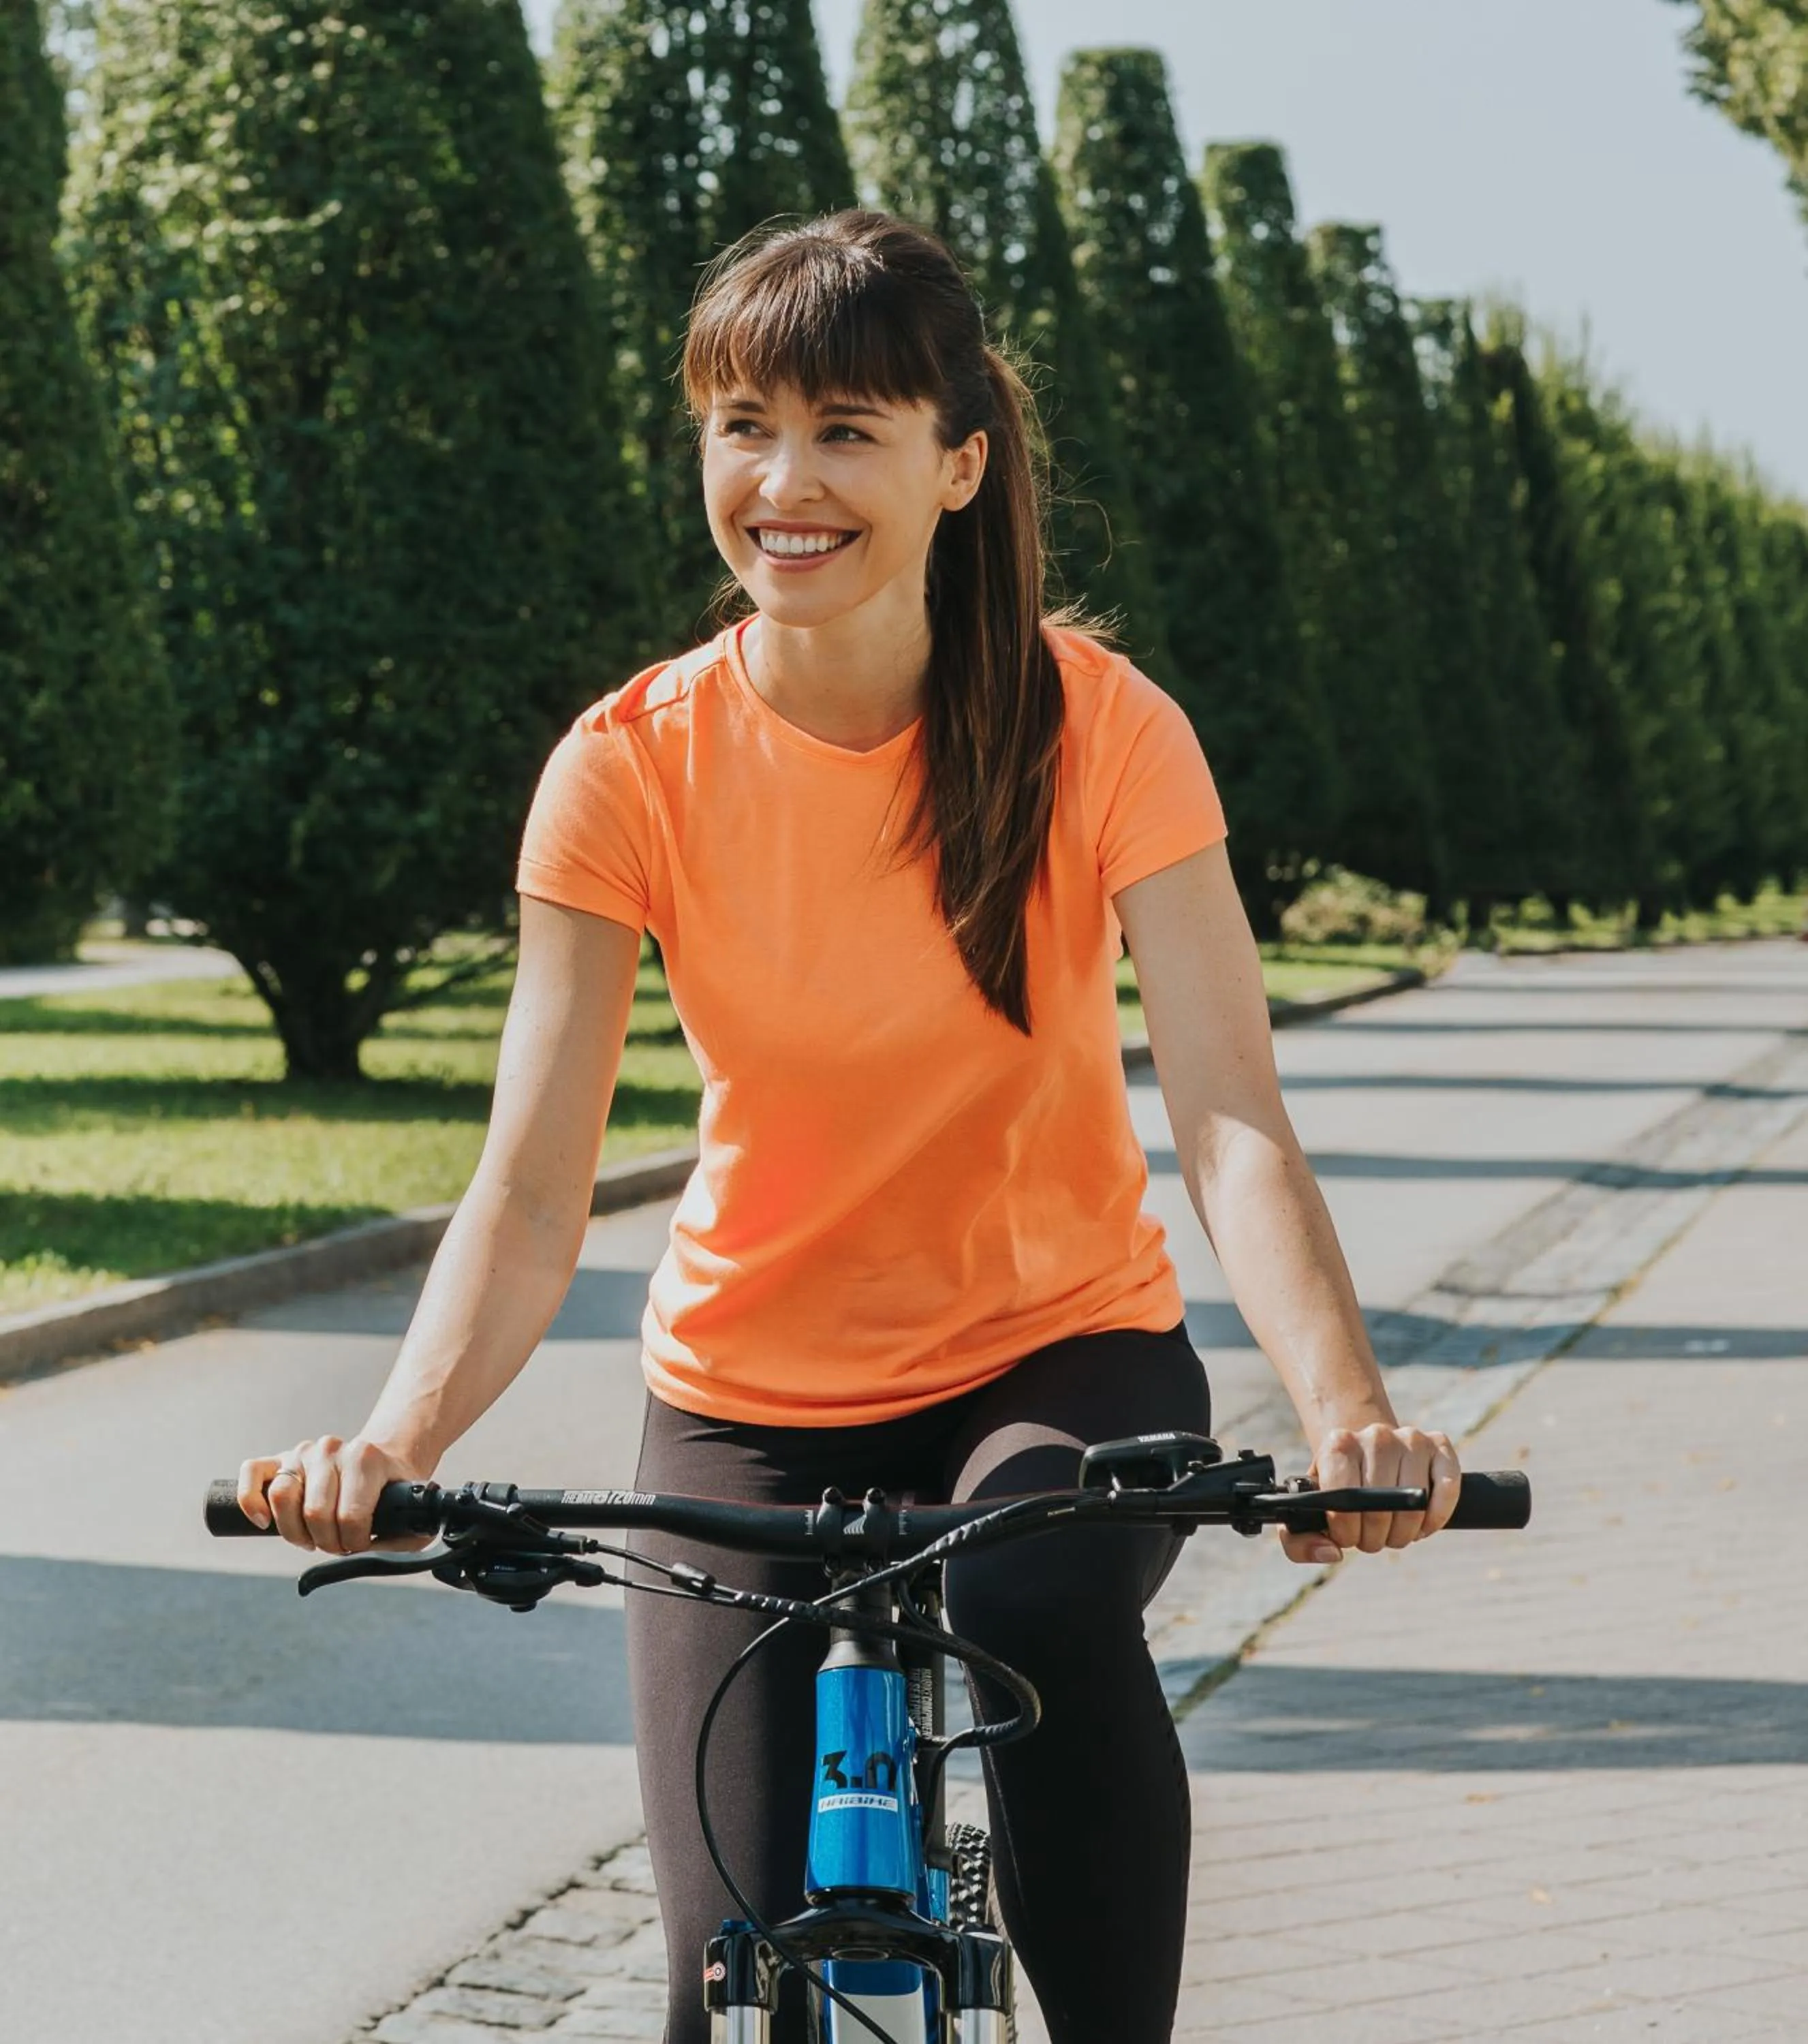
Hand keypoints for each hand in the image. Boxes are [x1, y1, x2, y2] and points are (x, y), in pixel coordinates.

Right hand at [237, 1435, 433, 1554]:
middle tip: (337, 1545)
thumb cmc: (393, 1494)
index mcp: (365, 1458)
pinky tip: (263, 1522)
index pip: (349, 1515)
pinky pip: (251, 1473)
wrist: (384, 1462)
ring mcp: (303, 1452)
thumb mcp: (411, 1515)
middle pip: (314, 1512)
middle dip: (326, 1542)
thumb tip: (371, 1555)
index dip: (353, 1542)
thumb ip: (402, 1540)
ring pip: (281, 1497)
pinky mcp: (279, 1458)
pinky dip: (251, 1501)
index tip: (360, 1543)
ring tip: (311, 1538)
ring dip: (294, 1532)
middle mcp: (331, 1449)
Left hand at [1280, 1422, 1460, 1566]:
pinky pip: (1447, 1488)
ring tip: (1393, 1532)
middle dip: (1374, 1537)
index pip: (1344, 1501)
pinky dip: (1437, 1517)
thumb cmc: (1339, 1486)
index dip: (1346, 1531)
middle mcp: (1375, 1435)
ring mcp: (1410, 1438)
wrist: (1365, 1452)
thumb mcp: (1311, 1506)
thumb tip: (1330, 1551)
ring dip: (1404, 1533)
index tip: (1346, 1537)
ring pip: (1414, 1504)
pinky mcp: (1440, 1446)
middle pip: (1380, 1507)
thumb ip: (1301, 1538)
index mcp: (1339, 1444)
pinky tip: (1423, 1527)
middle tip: (1370, 1538)